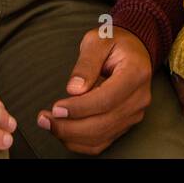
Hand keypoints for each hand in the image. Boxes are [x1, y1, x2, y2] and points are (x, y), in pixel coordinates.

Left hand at [36, 27, 151, 154]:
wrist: (133, 49)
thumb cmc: (114, 41)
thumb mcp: (98, 40)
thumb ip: (86, 62)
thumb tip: (74, 89)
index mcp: (135, 73)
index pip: (106, 99)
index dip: (80, 108)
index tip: (56, 108)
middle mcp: (139, 98)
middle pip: (103, 123)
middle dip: (70, 126)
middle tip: (44, 119)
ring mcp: (134, 113)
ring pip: (101, 136)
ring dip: (71, 136)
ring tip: (49, 124)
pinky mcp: (125, 124)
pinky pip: (102, 142)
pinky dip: (80, 142)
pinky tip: (63, 132)